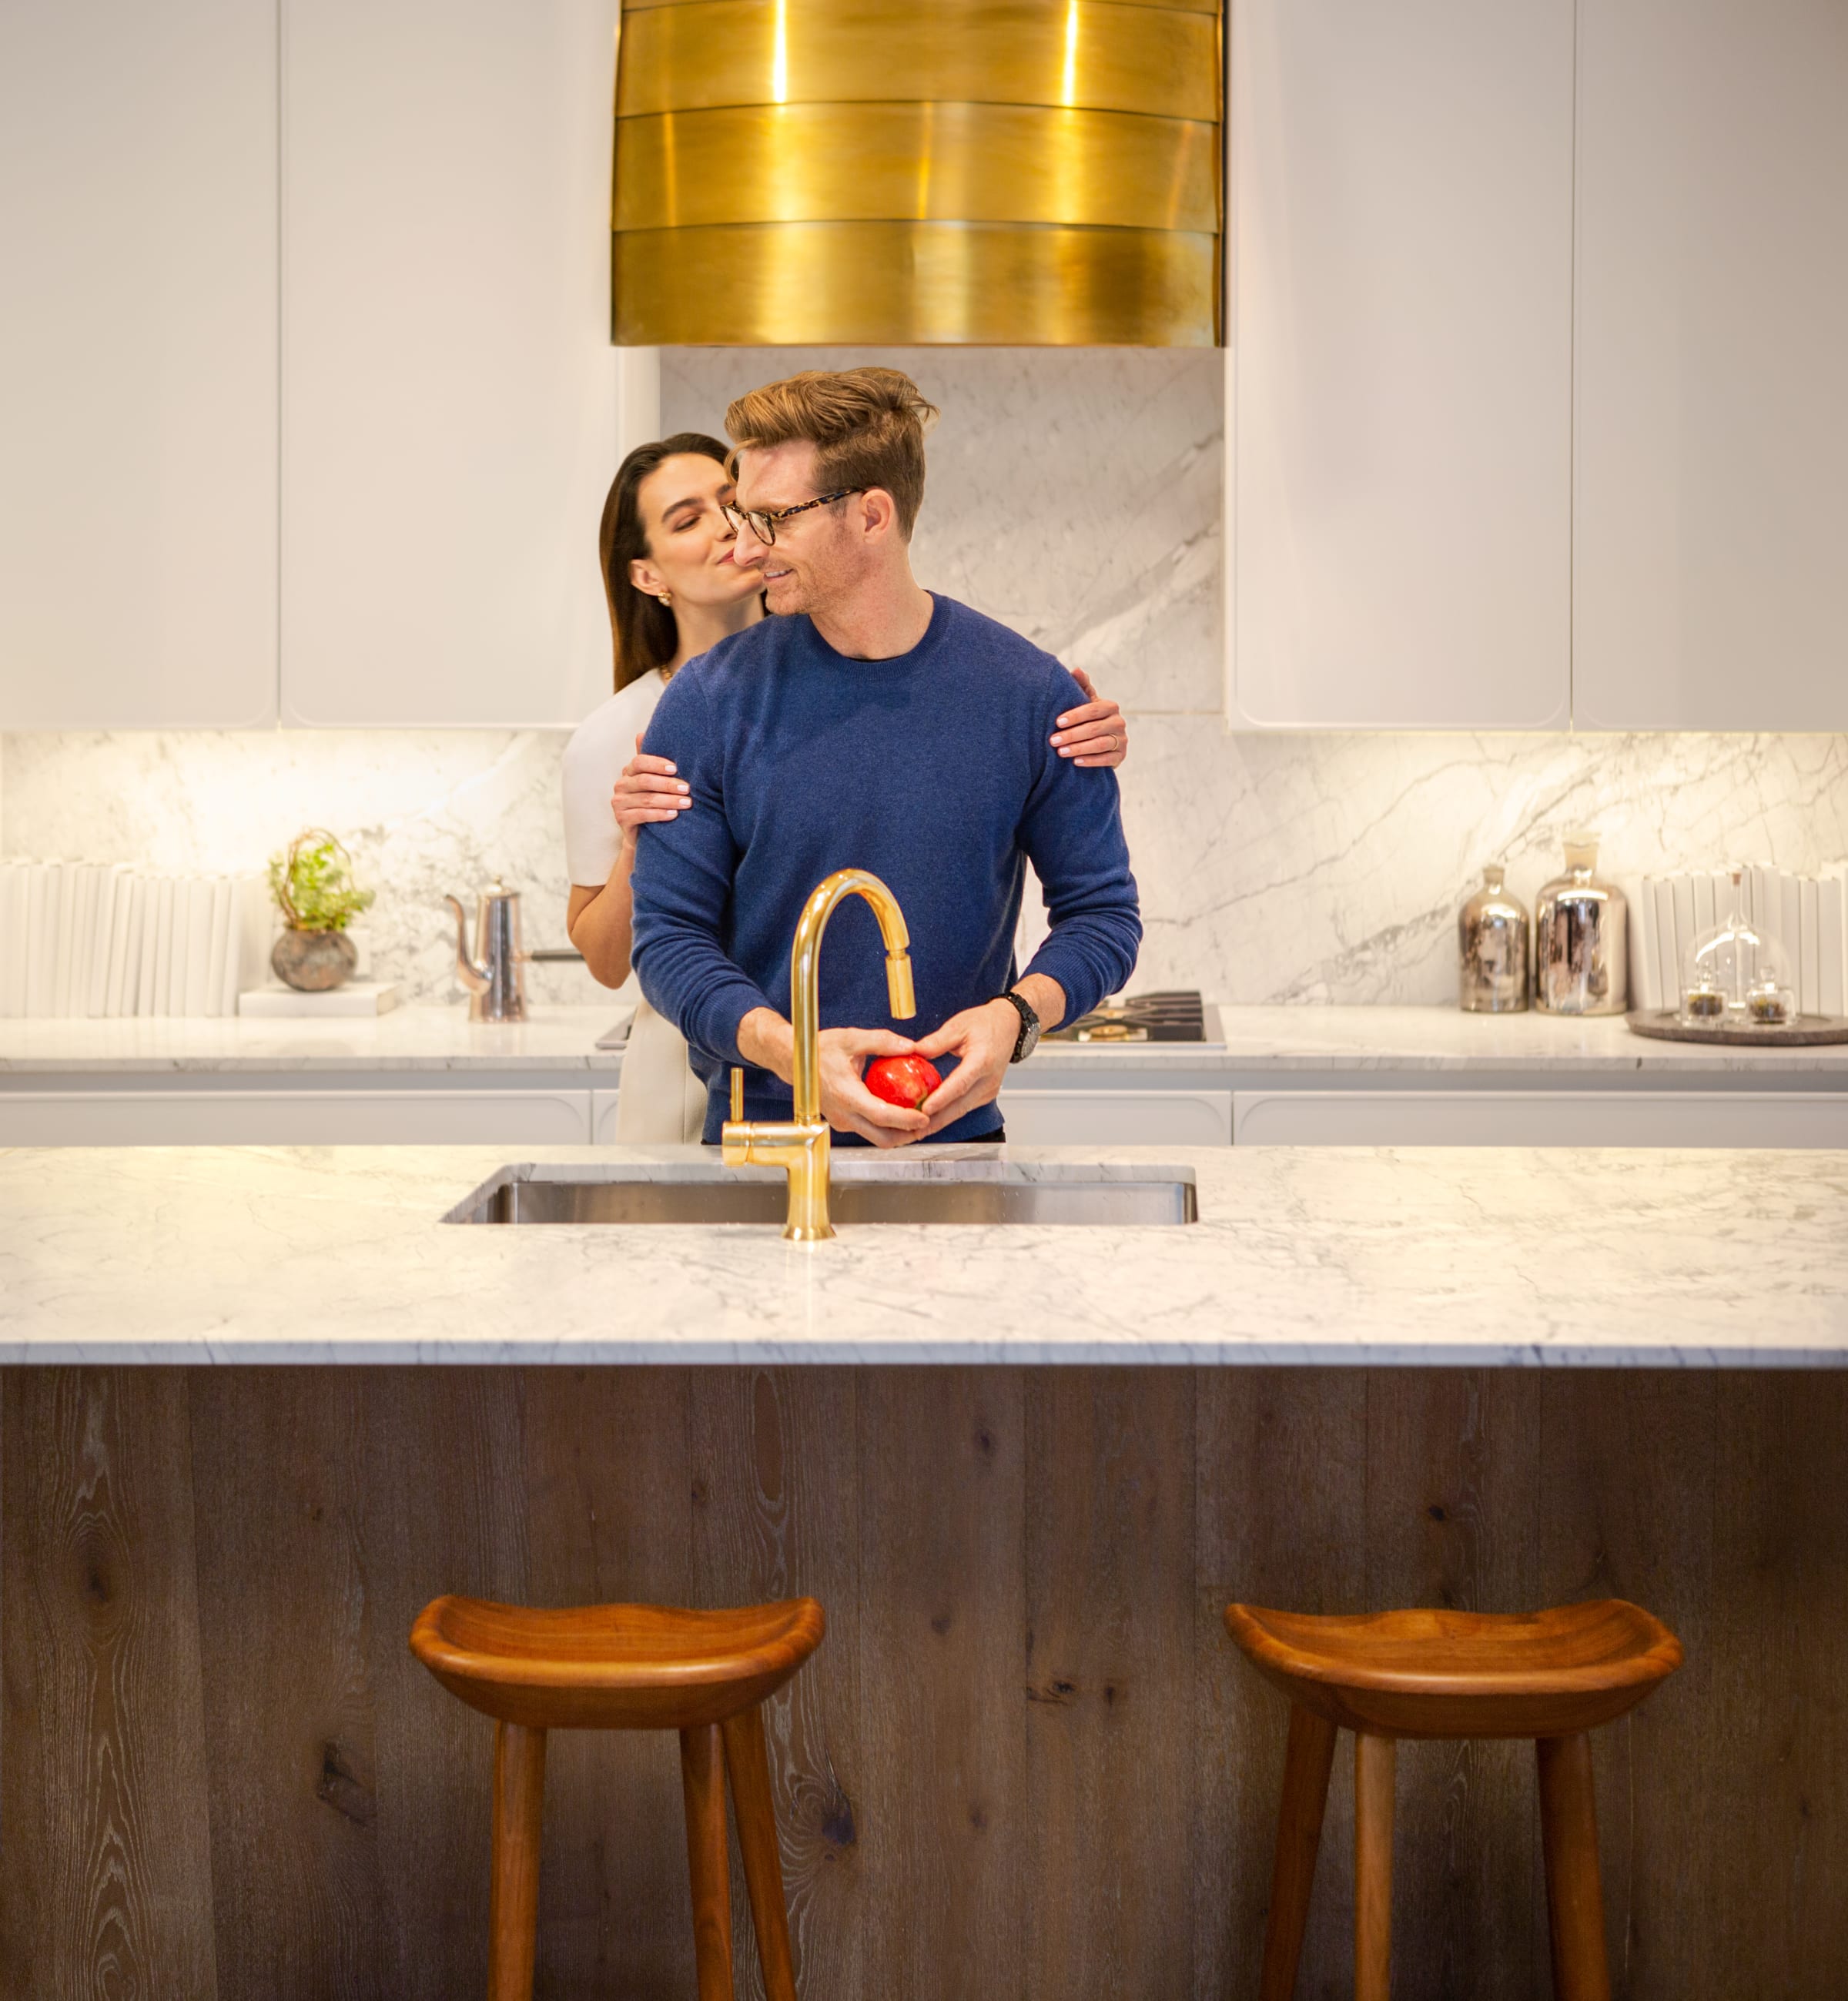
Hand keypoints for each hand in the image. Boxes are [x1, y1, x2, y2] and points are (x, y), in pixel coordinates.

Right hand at [612, 730, 690, 843]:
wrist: (643, 832)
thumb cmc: (652, 800)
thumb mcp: (654, 779)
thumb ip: (651, 760)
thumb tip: (641, 733)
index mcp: (629, 771)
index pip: (640, 762)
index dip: (657, 764)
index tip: (676, 768)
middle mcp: (621, 785)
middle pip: (645, 781)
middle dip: (668, 785)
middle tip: (687, 788)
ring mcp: (619, 802)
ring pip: (646, 799)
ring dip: (669, 801)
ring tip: (687, 803)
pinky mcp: (621, 819)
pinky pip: (642, 815)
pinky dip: (659, 815)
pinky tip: (673, 815)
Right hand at [815, 1028, 931, 1147]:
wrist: (793, 1061)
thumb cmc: (819, 1049)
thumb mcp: (851, 1038)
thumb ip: (882, 1041)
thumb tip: (911, 1046)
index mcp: (847, 1096)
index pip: (881, 1116)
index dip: (906, 1120)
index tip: (925, 1118)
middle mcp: (844, 1115)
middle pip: (882, 1138)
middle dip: (908, 1135)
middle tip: (928, 1124)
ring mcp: (842, 1122)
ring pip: (876, 1138)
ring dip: (898, 1134)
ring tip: (919, 1121)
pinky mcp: (842, 1122)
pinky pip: (868, 1131)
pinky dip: (886, 1128)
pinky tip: (900, 1114)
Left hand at [911, 999, 1019, 1136]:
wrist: (1009, 1026)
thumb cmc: (986, 1024)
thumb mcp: (959, 1025)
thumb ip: (937, 1040)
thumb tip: (914, 1051)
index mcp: (983, 1061)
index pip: (961, 1084)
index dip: (942, 1098)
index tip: (925, 1109)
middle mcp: (988, 1080)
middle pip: (960, 1106)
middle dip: (936, 1121)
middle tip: (913, 1131)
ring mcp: (988, 1090)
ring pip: (960, 1111)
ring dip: (939, 1123)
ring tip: (916, 1132)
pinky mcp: (985, 1095)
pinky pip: (963, 1108)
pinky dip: (946, 1116)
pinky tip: (929, 1121)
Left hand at [1049, 669, 1128, 767]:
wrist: (1103, 742)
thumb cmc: (1090, 719)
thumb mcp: (1086, 702)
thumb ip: (1081, 687)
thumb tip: (1076, 669)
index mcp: (1110, 706)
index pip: (1092, 710)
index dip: (1075, 716)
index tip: (1057, 722)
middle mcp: (1119, 722)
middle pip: (1094, 728)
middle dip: (1072, 735)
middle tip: (1053, 740)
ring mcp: (1122, 739)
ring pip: (1099, 744)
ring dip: (1078, 748)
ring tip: (1061, 752)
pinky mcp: (1121, 755)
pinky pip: (1106, 760)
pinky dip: (1090, 761)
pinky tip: (1075, 762)